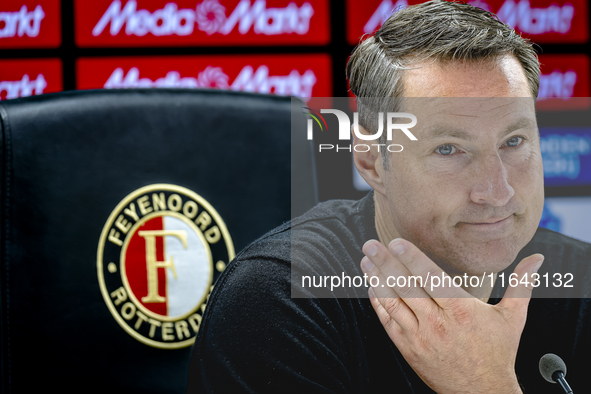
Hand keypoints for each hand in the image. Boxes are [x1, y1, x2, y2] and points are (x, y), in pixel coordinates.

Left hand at [360, 238, 543, 393]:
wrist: (482, 392)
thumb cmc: (497, 352)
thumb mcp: (513, 318)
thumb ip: (520, 285)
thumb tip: (536, 260)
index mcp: (462, 310)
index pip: (431, 278)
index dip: (412, 259)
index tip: (395, 242)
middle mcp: (438, 322)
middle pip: (407, 287)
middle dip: (386, 263)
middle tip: (371, 245)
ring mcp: (420, 336)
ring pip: (393, 302)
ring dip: (376, 279)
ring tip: (366, 260)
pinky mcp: (408, 348)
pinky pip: (388, 322)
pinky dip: (378, 303)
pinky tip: (371, 287)